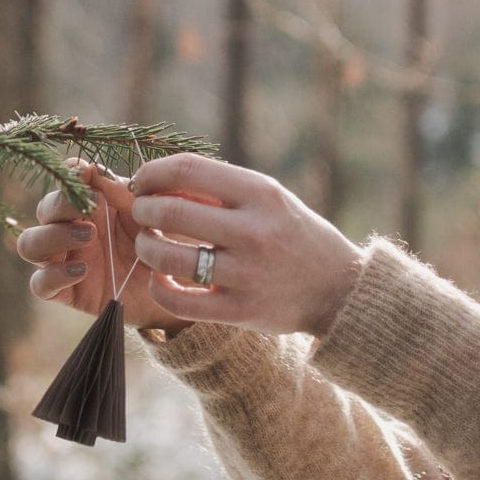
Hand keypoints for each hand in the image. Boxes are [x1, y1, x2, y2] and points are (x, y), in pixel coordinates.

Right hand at [16, 160, 191, 334]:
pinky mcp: (66, 293)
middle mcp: (72, 230)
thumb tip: (89, 169)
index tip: (84, 173)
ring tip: (88, 236)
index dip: (68, 176)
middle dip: (61, 204)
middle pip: (44, 209)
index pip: (64, 183)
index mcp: (91, 205)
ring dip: (52, 236)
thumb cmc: (165, 243)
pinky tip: (82, 270)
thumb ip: (121, 190)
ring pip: (29, 244)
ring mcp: (66, 261)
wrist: (179, 287)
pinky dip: (55, 274)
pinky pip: (39, 283)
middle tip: (94, 209)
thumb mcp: (149, 211)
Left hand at [129, 153, 363, 336]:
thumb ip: (220, 187)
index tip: (141, 181)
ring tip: (147, 243)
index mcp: (261, 194)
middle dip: (143, 210)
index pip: (188, 169)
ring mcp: (246, 273)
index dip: (152, 172)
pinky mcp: (239, 309)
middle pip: (172, 211)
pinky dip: (159, 288)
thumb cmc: (292, 234)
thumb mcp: (269, 198)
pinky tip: (159, 279)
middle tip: (141, 213)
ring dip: (146, 247)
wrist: (338, 288)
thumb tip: (158, 179)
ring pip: (168, 258)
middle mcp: (254, 231)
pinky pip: (179, 301)